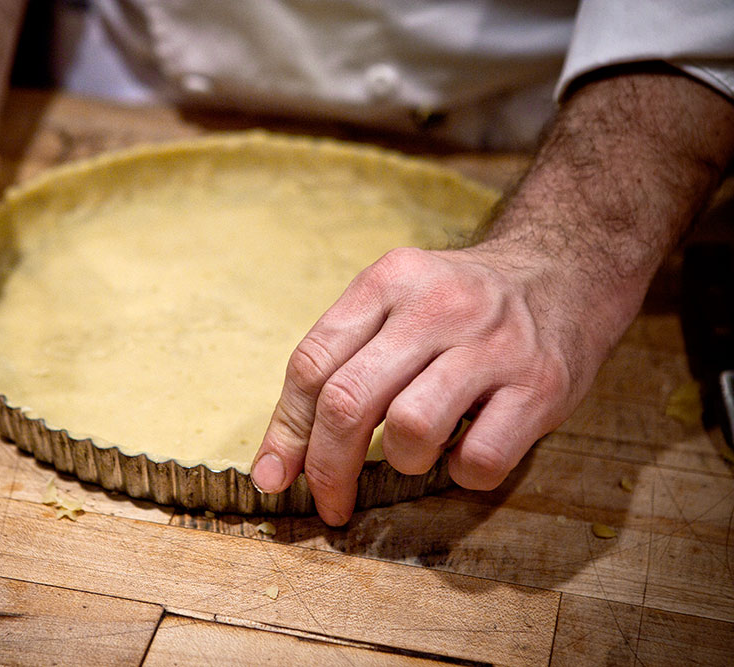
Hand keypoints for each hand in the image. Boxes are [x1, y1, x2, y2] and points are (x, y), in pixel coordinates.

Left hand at [251, 245, 610, 524]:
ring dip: (402, 461)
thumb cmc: (460, 306)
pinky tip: (467, 448)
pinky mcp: (540, 386)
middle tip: (330, 501)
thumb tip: (280, 460)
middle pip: (349, 401)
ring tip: (419, 448)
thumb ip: (339, 364)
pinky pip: (479, 459)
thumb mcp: (394, 303)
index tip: (273, 476)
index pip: (312, 364)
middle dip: (327, 467)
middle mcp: (436, 307)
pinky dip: (462, 472)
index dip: (285, 432)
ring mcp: (492, 346)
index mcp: (387, 281)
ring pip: (410, 430)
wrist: (565, 273)